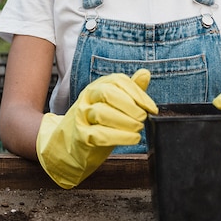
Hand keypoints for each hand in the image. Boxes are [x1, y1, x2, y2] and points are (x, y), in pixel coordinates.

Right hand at [36, 69, 157, 188]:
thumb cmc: (96, 124)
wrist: (68, 146)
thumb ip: (130, 90)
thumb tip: (145, 73)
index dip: (138, 93)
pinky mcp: (80, 136)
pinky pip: (98, 134)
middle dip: (130, 105)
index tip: (151, 108)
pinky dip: (119, 137)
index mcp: (97, 87)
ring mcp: (82, 116)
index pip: (118, 81)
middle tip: (142, 118)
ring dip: (125, 121)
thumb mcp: (114, 104)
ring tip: (138, 129)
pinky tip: (132, 138)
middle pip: (108, 93)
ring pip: (102, 113)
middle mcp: (88, 98)